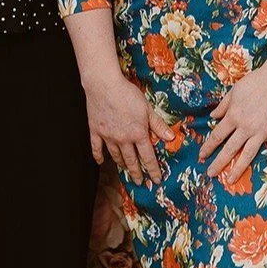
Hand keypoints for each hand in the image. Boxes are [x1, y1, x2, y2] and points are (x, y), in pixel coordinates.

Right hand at [83, 70, 168, 185]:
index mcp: (138, 133)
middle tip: (139, 182)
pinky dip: (99, 156)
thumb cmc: (127, 94)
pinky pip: (96, 148)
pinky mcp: (96, 131)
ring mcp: (108, 137)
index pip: (148, 157)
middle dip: (137, 173)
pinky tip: (101, 161)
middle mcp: (123, 139)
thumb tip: (170, 137)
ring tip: (125, 170)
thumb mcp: (147, 108)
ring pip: (116, 155)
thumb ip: (158, 124)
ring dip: (122, 164)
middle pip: (131, 160)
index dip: (153, 170)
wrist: (104, 85)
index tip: (156, 180)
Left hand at [199, 61, 266, 181]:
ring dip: (238, 169)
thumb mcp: (235, 90)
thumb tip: (212, 116)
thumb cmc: (257, 80)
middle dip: (218, 163)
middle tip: (210, 174)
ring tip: (230, 180)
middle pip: (229, 149)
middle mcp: (246, 127)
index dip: (208, 147)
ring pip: (248, 155)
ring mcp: (263, 132)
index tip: (201, 156)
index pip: (217, 135)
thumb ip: (224, 105)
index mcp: (234, 115)